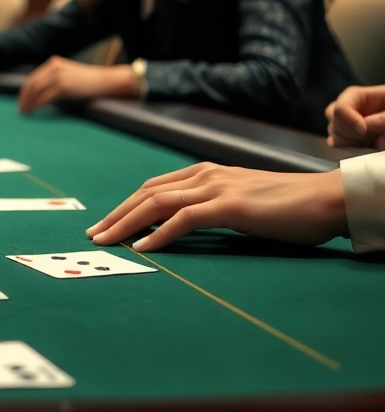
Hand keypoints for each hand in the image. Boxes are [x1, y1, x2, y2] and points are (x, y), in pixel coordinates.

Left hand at [17, 56, 135, 113]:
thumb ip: (53, 78)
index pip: (32, 77)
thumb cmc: (87, 81)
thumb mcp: (67, 74)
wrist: (104, 80)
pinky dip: (37, 105)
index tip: (21, 101)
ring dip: (28, 103)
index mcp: (53, 63)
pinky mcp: (63, 86)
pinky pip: (44, 97)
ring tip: (26, 112)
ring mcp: (58, 76)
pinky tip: (34, 111)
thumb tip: (38, 92)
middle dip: (24, 98)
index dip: (24, 91)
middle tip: (21, 109)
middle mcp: (53, 67)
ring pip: (36, 91)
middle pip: (31, 84)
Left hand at [85, 163, 348, 252]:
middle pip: (147, 193)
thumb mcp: (240, 201)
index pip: (153, 188)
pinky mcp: (231, 206)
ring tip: (105, 241)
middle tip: (93, 234)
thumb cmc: (287, 206)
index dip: (126, 205)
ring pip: (157, 203)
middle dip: (116, 214)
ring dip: (126, 223)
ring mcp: (217, 188)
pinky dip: (160, 234)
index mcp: (205, 173)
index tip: (105, 224)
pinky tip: (142, 247)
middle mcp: (205, 175)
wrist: (326, 199)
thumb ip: (212, 207)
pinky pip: (184, 220)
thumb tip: (183, 225)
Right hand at [325, 85, 384, 147]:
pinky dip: (350, 150)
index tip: (364, 131)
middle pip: (334, 122)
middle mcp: (346, 109)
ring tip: (372, 142)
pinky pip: (338, 146)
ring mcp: (343, 124)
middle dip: (352, 134)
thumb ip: (384, 118)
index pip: (341, 108)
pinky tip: (365, 147)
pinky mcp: (345, 137)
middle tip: (374, 137)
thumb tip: (366, 126)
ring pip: (334, 135)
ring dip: (352, 143)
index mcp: (356, 96)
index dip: (349, 120)